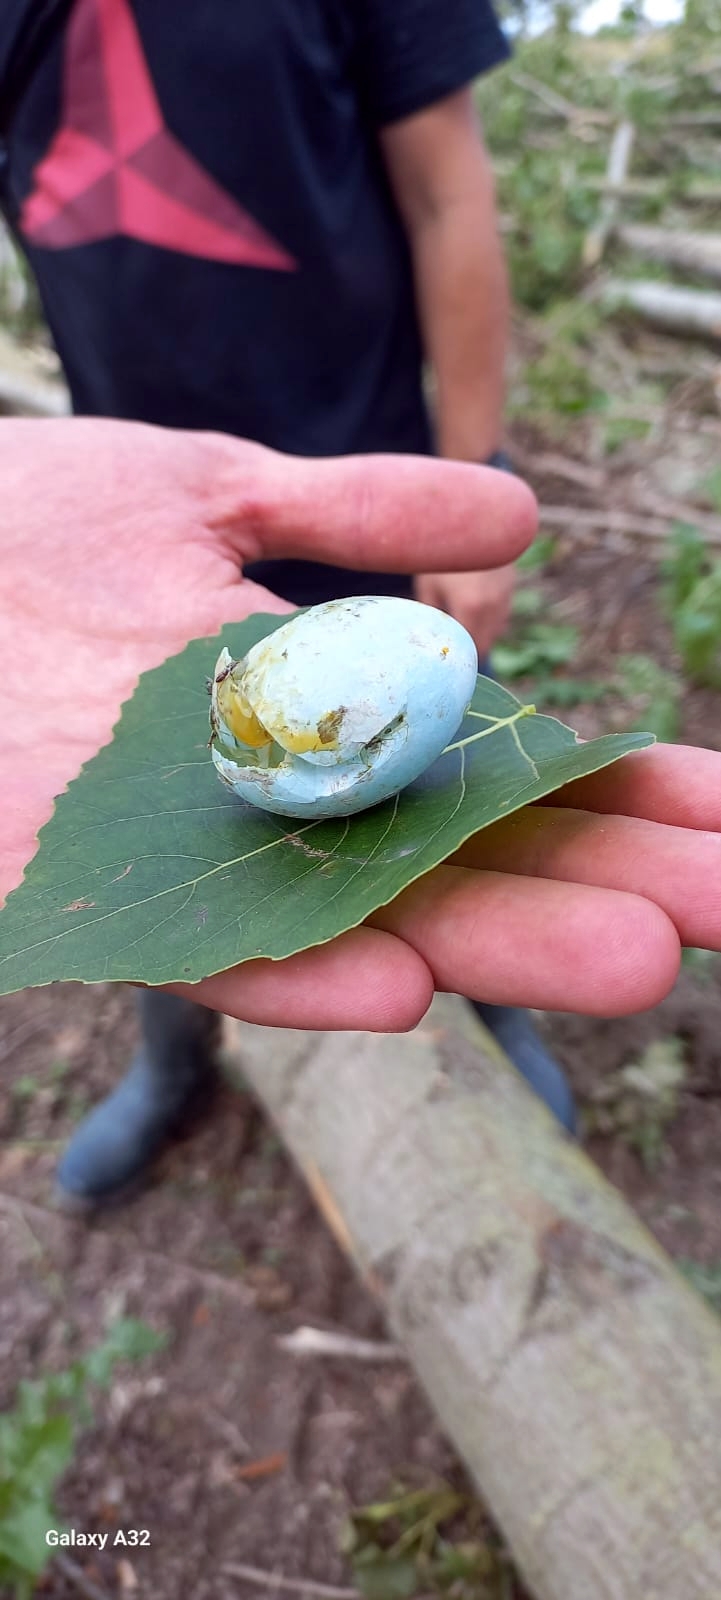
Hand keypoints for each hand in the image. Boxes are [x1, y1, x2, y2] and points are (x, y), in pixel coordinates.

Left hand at [2, 419, 720, 1036]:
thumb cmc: (23, 519)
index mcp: (314, 716)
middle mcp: (272, 801)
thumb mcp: (203, 488)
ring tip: (628, 960)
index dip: (607, 792)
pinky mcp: (89, 890)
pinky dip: (291, 973)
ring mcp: (186, 852)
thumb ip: (353, 509)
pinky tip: (400, 992)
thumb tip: (520, 524)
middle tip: (716, 915)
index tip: (718, 814)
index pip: (491, 768)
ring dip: (485, 943)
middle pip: (453, 857)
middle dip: (590, 884)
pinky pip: (196, 952)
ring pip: (357, 916)